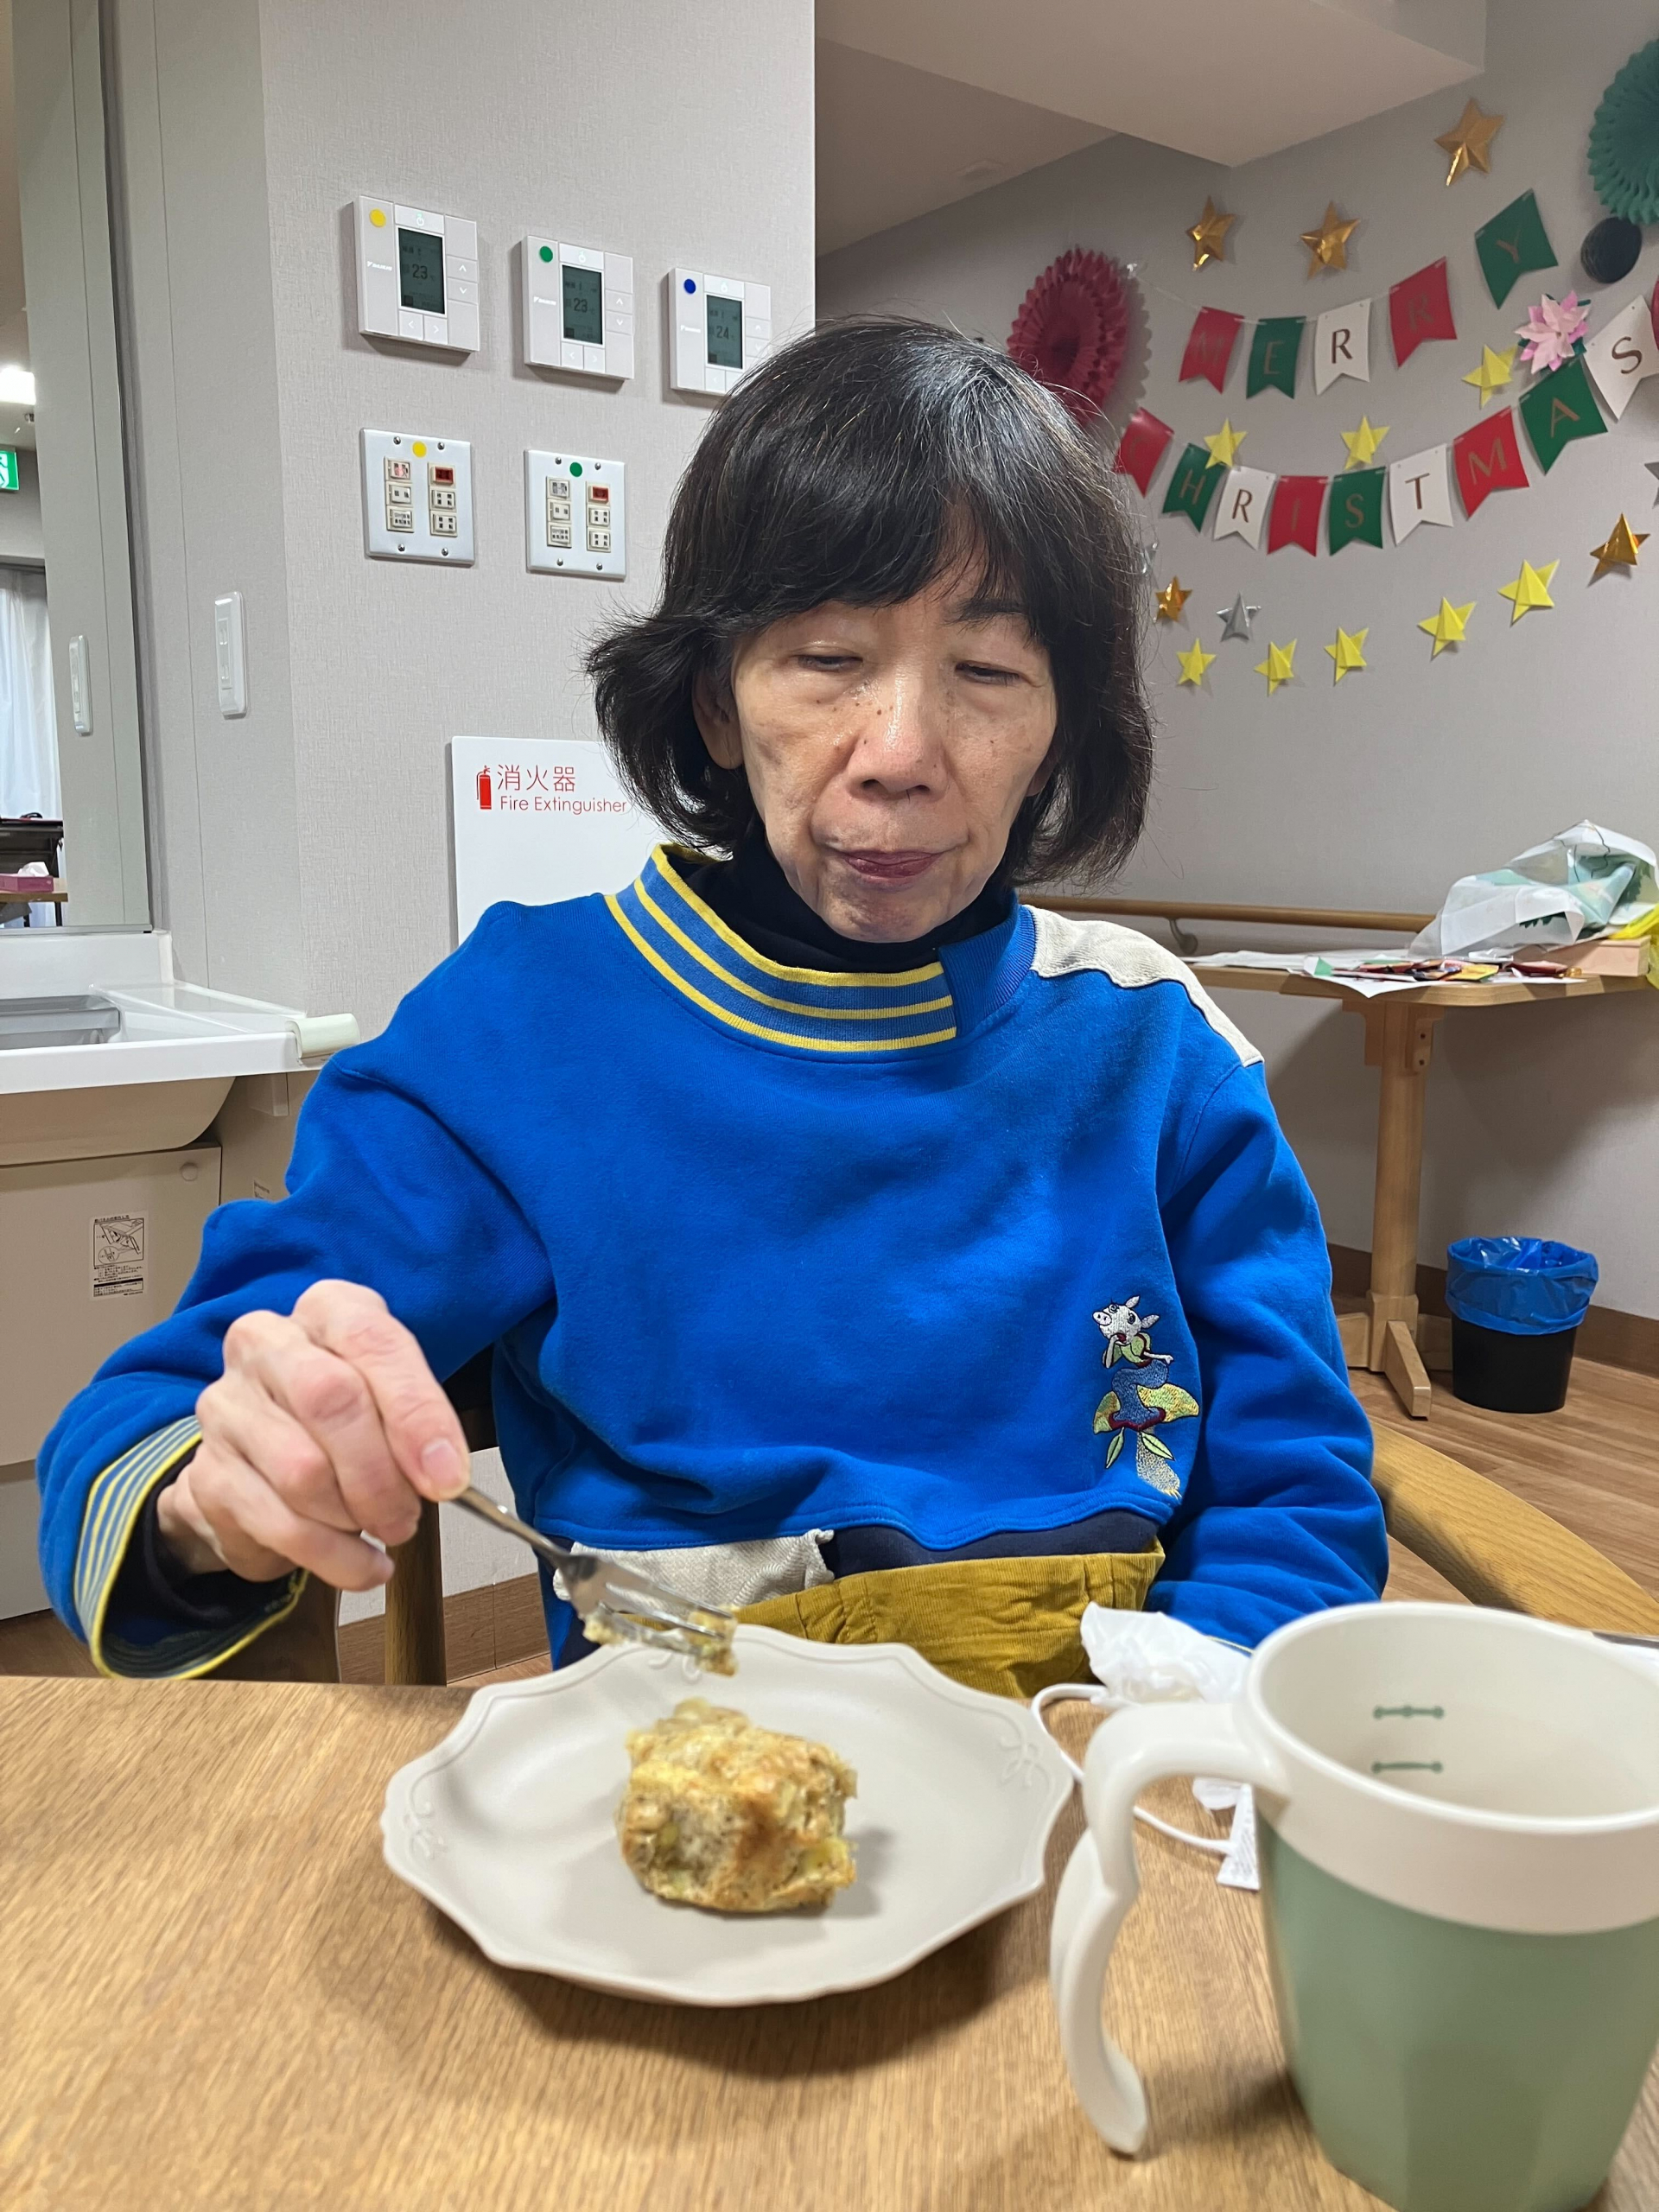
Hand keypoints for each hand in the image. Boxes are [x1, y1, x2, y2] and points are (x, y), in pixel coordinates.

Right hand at [156, 1281, 468, 1589]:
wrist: (259, 1467)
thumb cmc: (345, 1422)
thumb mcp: (392, 1402)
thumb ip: (416, 1424)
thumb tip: (443, 1474)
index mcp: (326, 1310)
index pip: (372, 1341)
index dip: (417, 1412)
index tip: (448, 1476)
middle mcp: (266, 1343)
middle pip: (330, 1399)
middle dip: (383, 1473)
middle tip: (410, 1516)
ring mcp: (227, 1406)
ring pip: (303, 1470)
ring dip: (357, 1517)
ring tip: (382, 1529)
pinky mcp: (208, 1473)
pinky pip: (281, 1524)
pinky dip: (335, 1556)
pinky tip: (363, 1564)